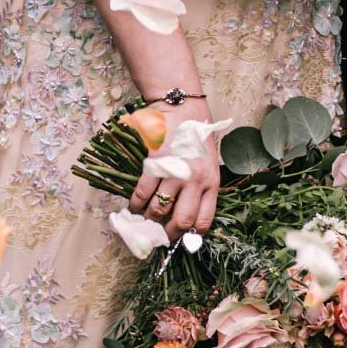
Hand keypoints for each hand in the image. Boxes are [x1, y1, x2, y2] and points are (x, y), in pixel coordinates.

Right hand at [135, 115, 220, 240]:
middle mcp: (195, 181)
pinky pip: (143, 193)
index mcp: (211, 183)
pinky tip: (134, 206)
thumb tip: (189, 215)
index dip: (191, 236)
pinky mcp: (155, 164)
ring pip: (159, 210)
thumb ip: (203, 186)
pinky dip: (136, 204)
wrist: (183, 108)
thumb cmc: (197, 135)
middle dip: (168, 235)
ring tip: (144, 219)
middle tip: (160, 237)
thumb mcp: (210, 162)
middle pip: (181, 221)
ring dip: (149, 219)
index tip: (181, 239)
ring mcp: (175, 173)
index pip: (204, 220)